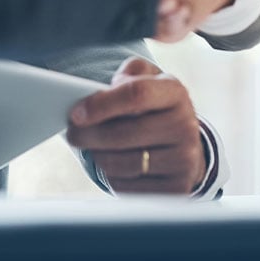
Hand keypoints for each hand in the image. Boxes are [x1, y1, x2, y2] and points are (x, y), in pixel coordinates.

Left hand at [66, 57, 205, 194]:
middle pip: (124, 134)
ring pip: (122, 163)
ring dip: (97, 156)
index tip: (76, 113)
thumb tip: (112, 87)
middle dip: (89, 134)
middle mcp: (185, 126)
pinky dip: (111, 176)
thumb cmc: (157, 105)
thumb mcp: (149, 79)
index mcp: (175, 92)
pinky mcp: (175, 189)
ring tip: (88, 146)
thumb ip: (131, 72)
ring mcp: (183, 160)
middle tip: (72, 133)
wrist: (187, 144)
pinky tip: (109, 163)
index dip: (102, 104)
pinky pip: (129, 187)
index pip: (136, 94)